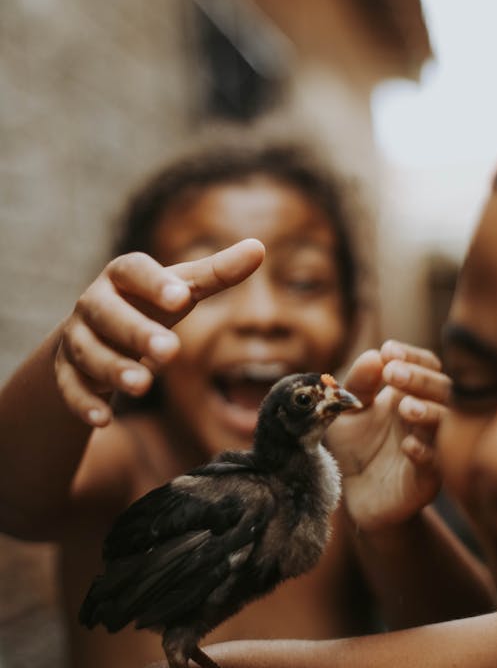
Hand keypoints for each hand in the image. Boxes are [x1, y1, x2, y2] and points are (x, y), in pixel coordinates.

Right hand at [55, 239, 264, 426]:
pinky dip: (85, 403)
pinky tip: (104, 419)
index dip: (155, 283)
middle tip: (170, 351)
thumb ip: (216, 272)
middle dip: (136, 332)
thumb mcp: (180, 290)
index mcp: (123, 276)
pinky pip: (71, 387)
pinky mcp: (68, 372)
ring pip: (88, 352)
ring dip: (114, 369)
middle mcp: (94, 303)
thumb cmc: (149, 306)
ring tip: (143, 385)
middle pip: (108, 314)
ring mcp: (78, 338)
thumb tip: (258, 248)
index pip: (134, 271)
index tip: (181, 298)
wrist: (98, 333)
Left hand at [326, 340, 449, 530]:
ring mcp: (431, 446)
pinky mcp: (427, 479)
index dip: (412, 356)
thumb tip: (374, 356)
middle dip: (419, 379)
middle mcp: (427, 416)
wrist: (353, 494)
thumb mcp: (347, 411)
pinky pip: (435, 464)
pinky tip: (408, 446)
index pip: (426, 366)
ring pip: (445, 425)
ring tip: (405, 407)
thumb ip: (357, 385)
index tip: (388, 351)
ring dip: (428, 412)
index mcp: (410, 393)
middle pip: (441, 389)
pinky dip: (424, 452)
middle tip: (393, 374)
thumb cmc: (355, 446)